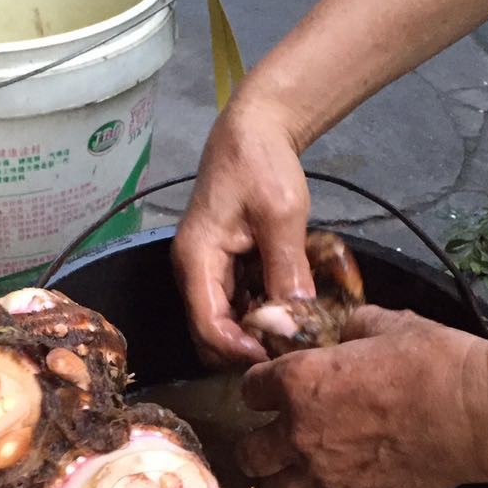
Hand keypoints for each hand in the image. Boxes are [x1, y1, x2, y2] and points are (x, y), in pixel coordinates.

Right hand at [172, 92, 315, 366]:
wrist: (253, 130)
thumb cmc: (262, 164)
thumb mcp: (281, 215)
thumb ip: (285, 269)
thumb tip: (295, 320)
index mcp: (196, 258)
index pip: (208, 325)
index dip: (240, 350)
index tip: (278, 357)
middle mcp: (191, 271)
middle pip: (208, 334)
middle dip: (244, 348)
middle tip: (289, 349)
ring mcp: (204, 271)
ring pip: (220, 325)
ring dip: (252, 334)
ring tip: (292, 333)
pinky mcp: (219, 268)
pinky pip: (232, 307)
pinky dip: (256, 316)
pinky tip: (286, 311)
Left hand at [237, 305, 487, 487]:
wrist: (474, 415)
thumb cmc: (432, 361)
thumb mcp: (388, 324)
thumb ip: (353, 329)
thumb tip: (346, 332)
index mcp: (298, 382)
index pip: (249, 390)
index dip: (260, 388)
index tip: (271, 389)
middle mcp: (298, 433)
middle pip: (248, 452)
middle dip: (256, 443)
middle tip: (273, 437)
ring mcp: (322, 474)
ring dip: (282, 476)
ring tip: (298, 466)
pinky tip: (336, 480)